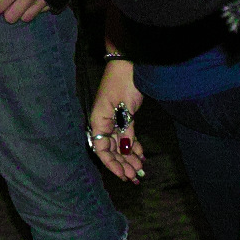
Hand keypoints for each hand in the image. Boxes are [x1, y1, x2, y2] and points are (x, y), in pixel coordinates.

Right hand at [88, 57, 144, 183]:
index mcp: (98, 121)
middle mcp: (104, 123)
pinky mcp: (125, 116)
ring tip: (140, 170)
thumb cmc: (123, 82)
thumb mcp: (125, 108)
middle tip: (135, 177)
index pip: (102, 149)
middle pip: (111, 150)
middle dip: (122, 164)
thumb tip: (125, 151)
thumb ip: (125, 130)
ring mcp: (114, 120)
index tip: (123, 174)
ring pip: (120, 145)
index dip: (112, 164)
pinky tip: (141, 155)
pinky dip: (133, 146)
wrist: (129, 63)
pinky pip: (127, 136)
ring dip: (129, 158)